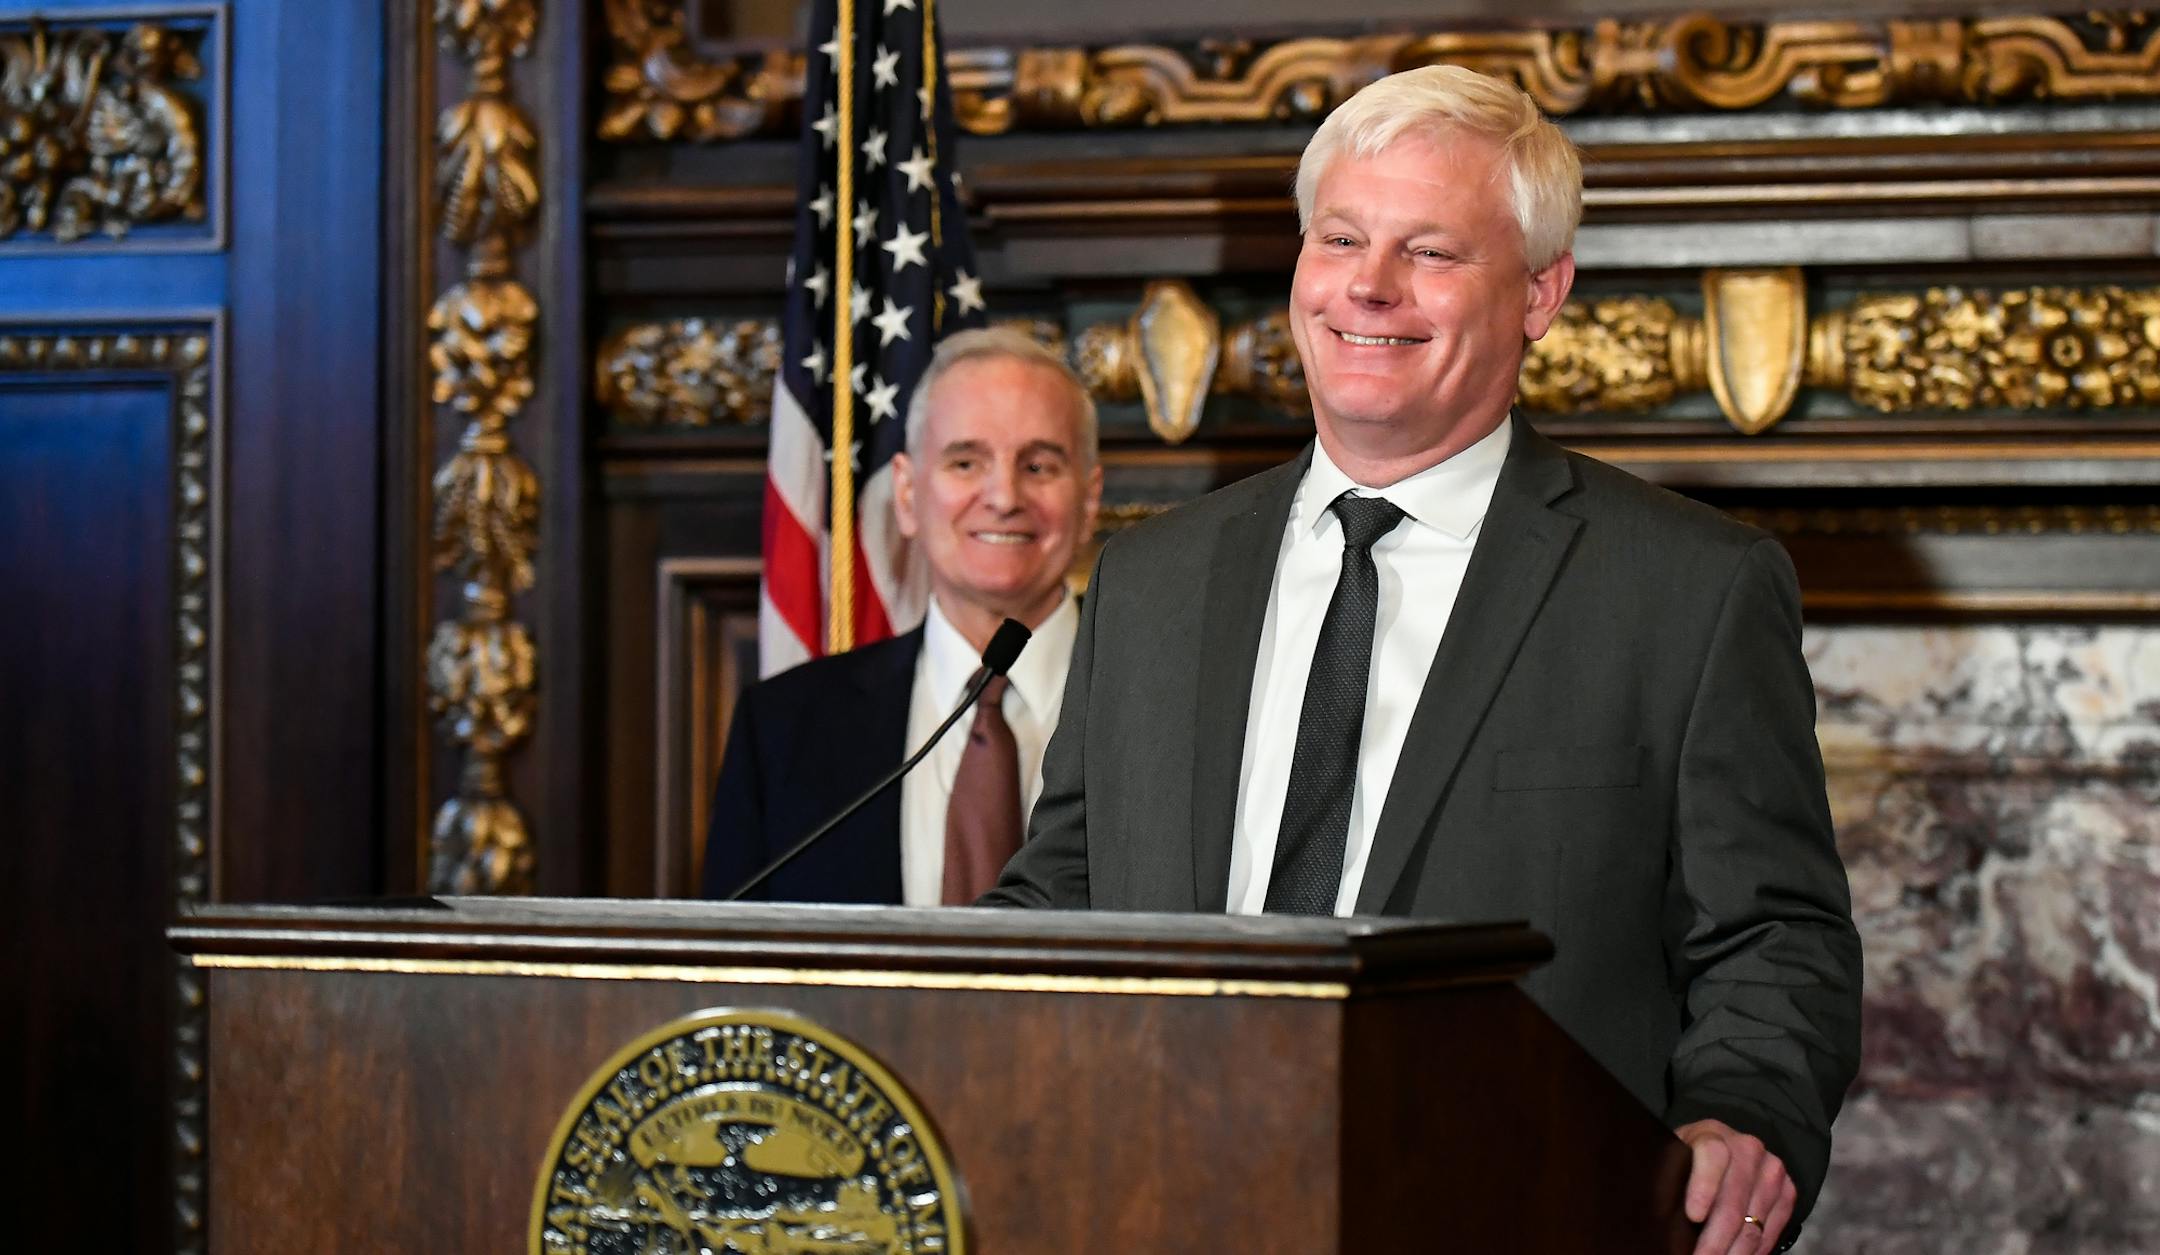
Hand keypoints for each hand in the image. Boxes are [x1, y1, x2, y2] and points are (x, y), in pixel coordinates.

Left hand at [1676, 1118, 1794, 1253]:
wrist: (1723, 1152)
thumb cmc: (1689, 1161)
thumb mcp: (1672, 1159)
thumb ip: (1669, 1179)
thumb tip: (1661, 1214)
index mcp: (1712, 1134)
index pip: (1713, 1155)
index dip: (1703, 1186)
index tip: (1693, 1216)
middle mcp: (1747, 1148)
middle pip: (1734, 1202)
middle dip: (1715, 1240)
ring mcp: (1771, 1170)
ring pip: (1753, 1225)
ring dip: (1733, 1252)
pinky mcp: (1787, 1191)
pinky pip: (1771, 1232)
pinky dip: (1752, 1252)